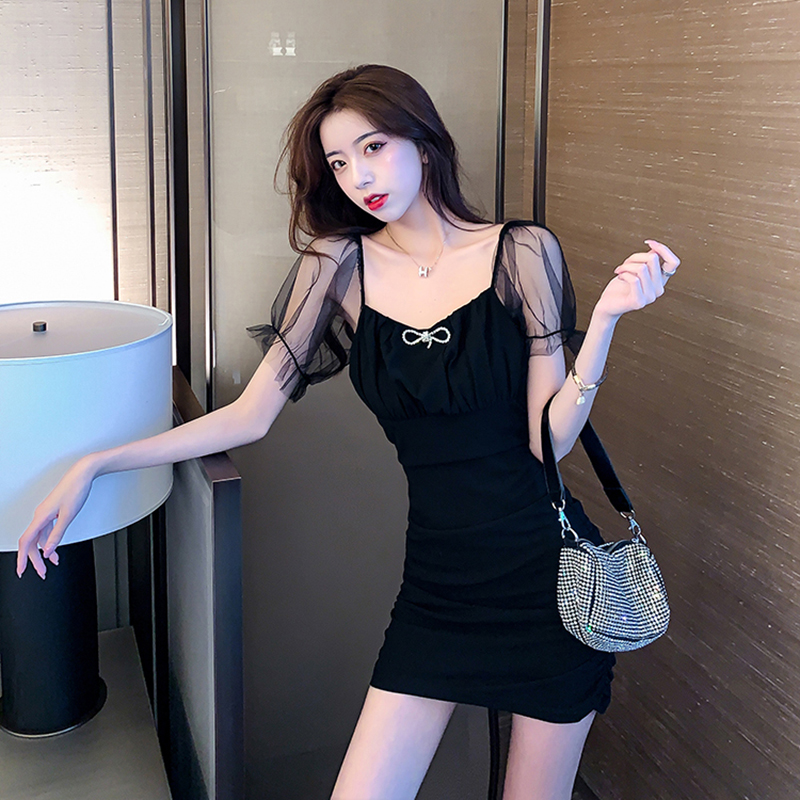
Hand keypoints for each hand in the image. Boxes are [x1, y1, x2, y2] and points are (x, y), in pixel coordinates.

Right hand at [16, 458, 95, 578]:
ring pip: (40, 537)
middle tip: (41, 572)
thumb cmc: (76, 490)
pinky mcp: (53, 511)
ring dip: (44, 551)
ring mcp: (46, 513)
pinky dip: (50, 541)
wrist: (83, 474)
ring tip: (52, 563)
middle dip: (35, 559)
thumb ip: (57, 535)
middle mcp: (40, 515)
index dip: (22, 558)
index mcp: (40, 516)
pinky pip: (47, 530)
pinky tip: (55, 549)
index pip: (26, 541)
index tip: (21, 571)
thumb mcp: (68, 516)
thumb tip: (47, 551)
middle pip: (32, 542)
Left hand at [593, 240, 679, 322]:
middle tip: (625, 264)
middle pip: (653, 259)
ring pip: (642, 268)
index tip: (648, 243)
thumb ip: (647, 260)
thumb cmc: (620, 286)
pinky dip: (624, 274)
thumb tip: (656, 248)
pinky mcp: (639, 302)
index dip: (663, 249)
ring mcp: (650, 297)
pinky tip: (620, 277)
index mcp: (661, 280)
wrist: (608, 304)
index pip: (674, 262)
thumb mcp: (635, 268)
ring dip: (626, 266)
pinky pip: (634, 280)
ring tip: (620, 270)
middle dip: (635, 257)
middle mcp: (659, 289)